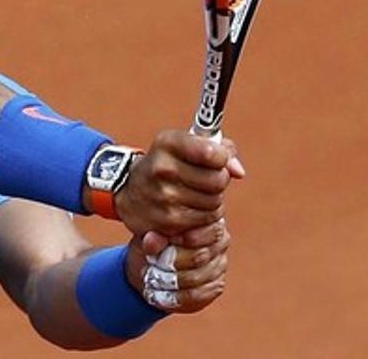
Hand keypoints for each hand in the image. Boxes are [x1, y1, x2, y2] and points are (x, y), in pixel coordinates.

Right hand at [113, 131, 244, 236]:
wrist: (128, 189)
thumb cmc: (166, 162)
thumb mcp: (186, 144)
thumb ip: (219, 149)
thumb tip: (239, 172)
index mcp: (168, 144)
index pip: (213, 153)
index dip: (221, 158)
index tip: (215, 159)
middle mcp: (163, 169)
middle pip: (218, 181)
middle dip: (218, 181)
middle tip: (206, 180)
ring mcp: (164, 198)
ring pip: (214, 203)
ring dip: (212, 201)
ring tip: (196, 194)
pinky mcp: (167, 223)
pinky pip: (205, 222)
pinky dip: (203, 218)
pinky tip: (190, 209)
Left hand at [125, 221, 231, 313]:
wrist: (153, 270)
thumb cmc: (153, 248)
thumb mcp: (146, 240)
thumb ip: (151, 239)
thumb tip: (151, 240)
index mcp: (207, 220)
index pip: (201, 231)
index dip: (178, 242)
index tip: (159, 248)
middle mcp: (220, 240)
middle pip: (199, 256)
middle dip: (170, 265)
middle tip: (151, 268)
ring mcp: (220, 264)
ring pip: (196, 278)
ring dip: (170, 282)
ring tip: (153, 281)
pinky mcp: (216, 286)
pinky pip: (197, 295)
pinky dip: (175, 297)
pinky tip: (162, 293)